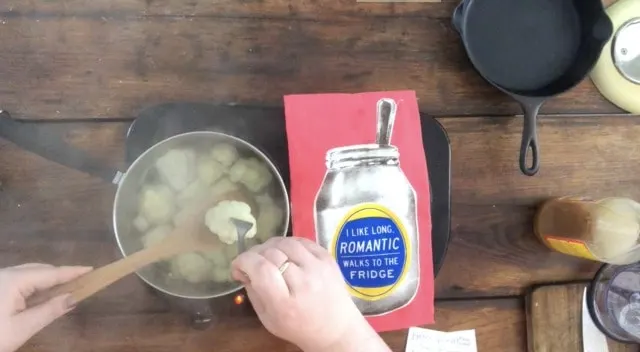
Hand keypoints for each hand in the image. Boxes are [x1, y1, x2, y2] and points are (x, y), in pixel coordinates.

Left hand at [0, 264, 91, 351]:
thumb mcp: (22, 328)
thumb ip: (50, 311)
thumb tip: (74, 297)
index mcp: (14, 280)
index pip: (50, 273)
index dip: (72, 272)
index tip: (92, 269)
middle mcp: (5, 274)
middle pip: (39, 270)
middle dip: (59, 275)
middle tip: (80, 283)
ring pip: (27, 274)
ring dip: (46, 281)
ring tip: (64, 290)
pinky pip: (18, 281)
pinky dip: (33, 286)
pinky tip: (40, 297)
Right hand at [231, 237, 389, 351]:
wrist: (336, 329)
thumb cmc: (298, 327)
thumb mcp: (268, 319)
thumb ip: (253, 292)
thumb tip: (242, 268)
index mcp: (285, 303)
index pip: (261, 269)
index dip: (244, 261)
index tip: (238, 266)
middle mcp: (303, 282)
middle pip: (272, 253)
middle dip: (255, 254)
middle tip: (252, 263)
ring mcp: (318, 268)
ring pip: (286, 242)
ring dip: (270, 245)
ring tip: (267, 256)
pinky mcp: (328, 258)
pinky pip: (302, 241)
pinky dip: (288, 243)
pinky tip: (284, 253)